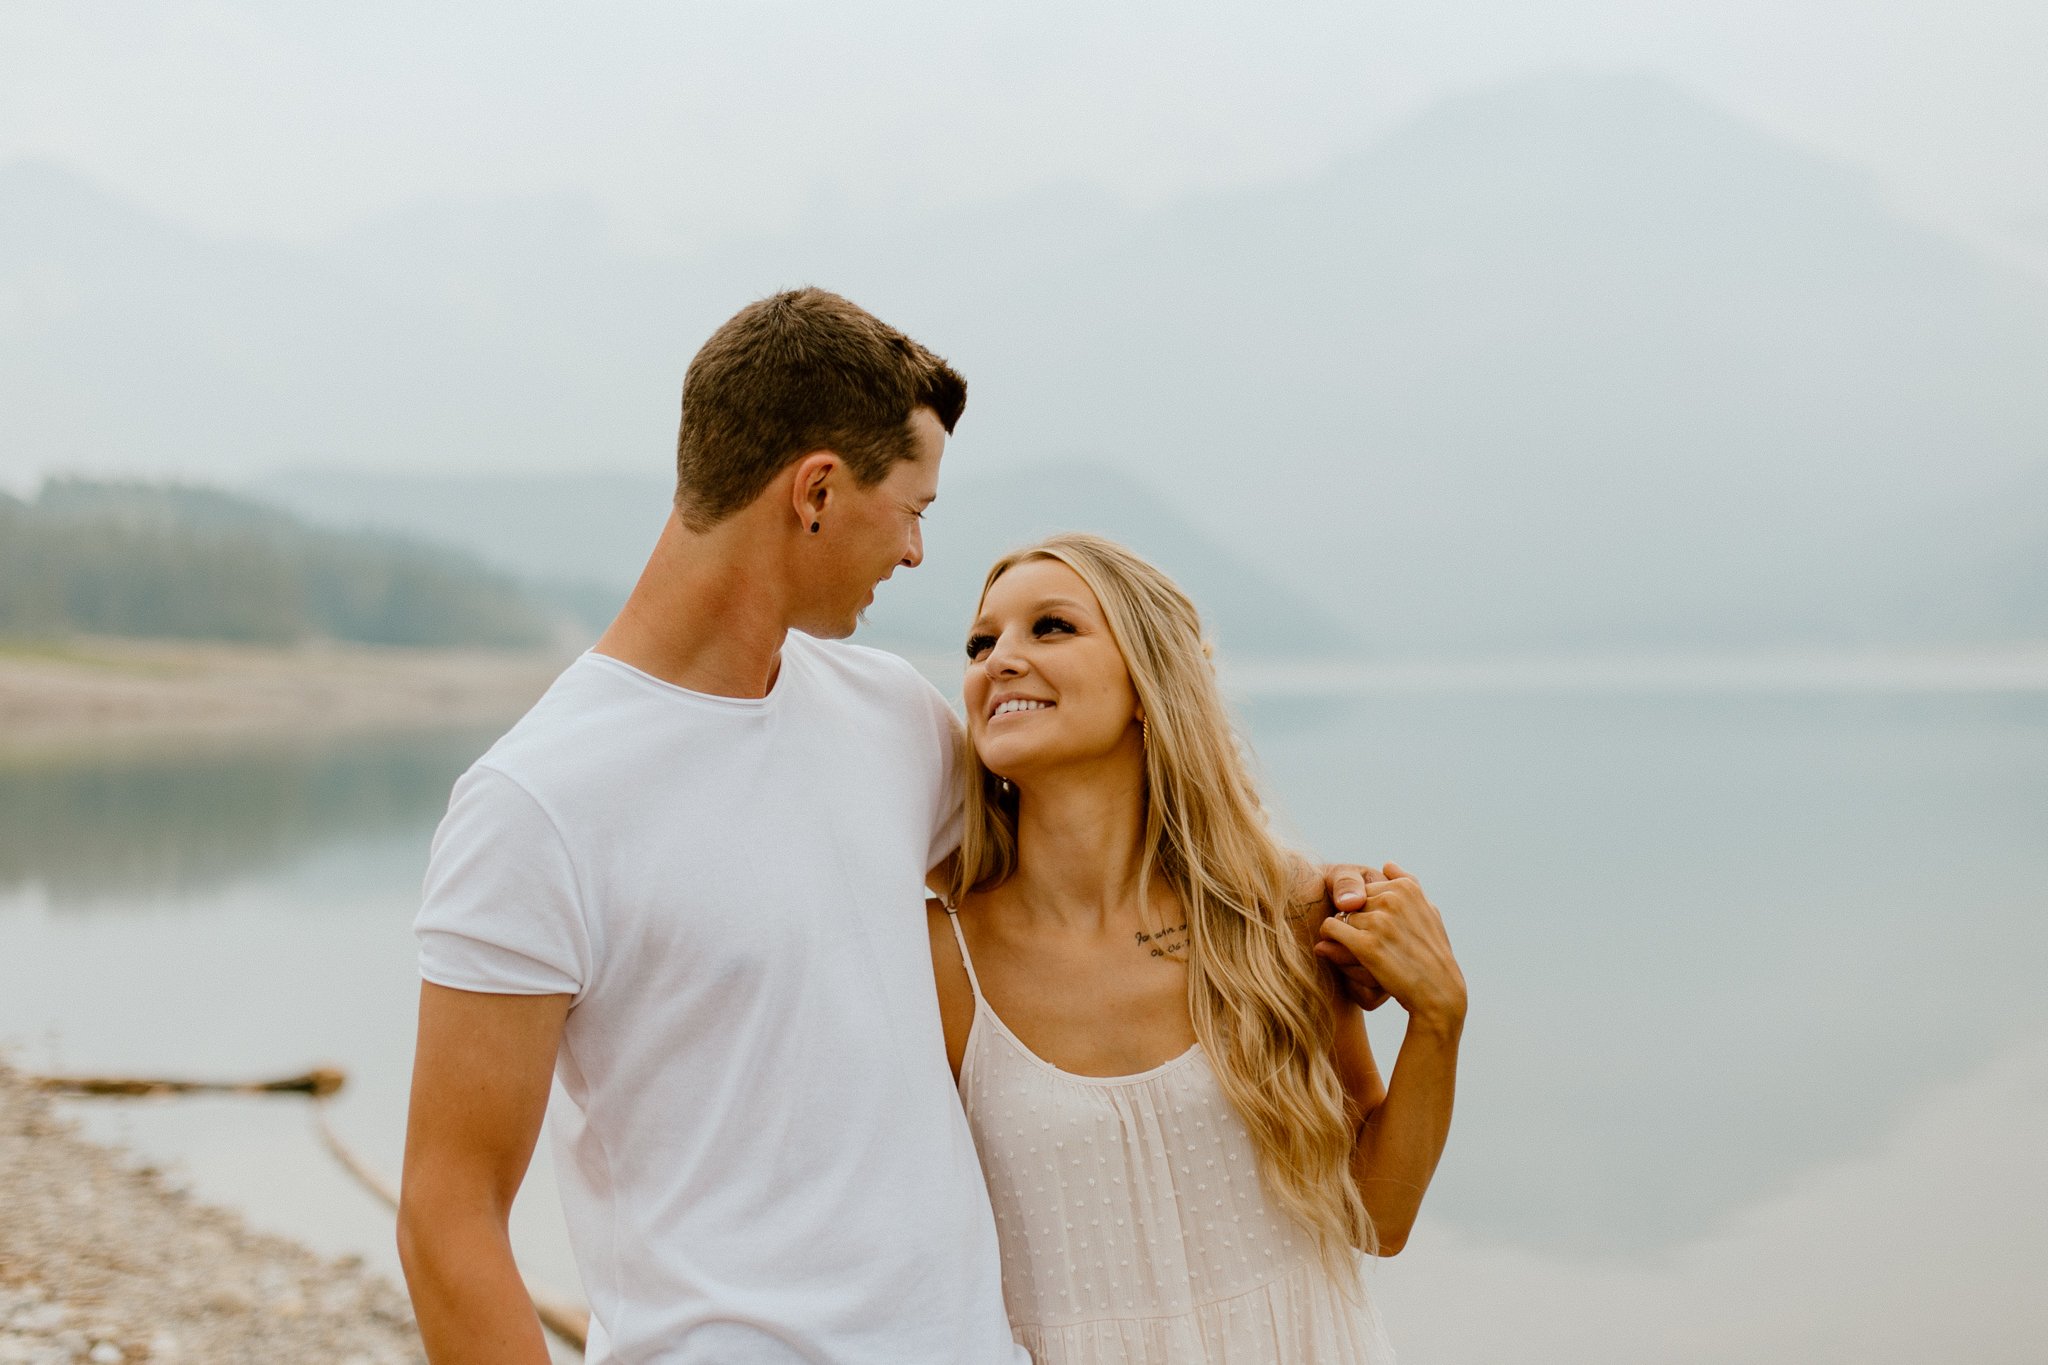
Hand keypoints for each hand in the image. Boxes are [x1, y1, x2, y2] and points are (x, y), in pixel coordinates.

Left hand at [1316, 862, 1465, 1030]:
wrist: (1438, 993)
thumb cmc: (1432, 954)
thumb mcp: (1428, 913)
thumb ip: (1408, 885)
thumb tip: (1387, 863)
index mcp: (1406, 888)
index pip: (1364, 890)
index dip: (1364, 912)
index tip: (1373, 931)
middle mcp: (1393, 899)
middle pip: (1350, 903)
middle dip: (1350, 922)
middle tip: (1360, 944)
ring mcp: (1380, 922)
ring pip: (1339, 917)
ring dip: (1339, 936)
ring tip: (1354, 955)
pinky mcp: (1367, 945)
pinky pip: (1330, 930)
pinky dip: (1328, 941)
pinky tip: (1333, 951)